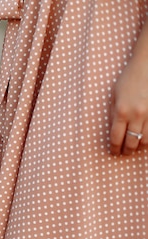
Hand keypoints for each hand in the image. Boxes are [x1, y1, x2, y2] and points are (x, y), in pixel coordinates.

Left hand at [108, 34, 147, 154]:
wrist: (147, 65)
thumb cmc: (129, 79)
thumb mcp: (114, 96)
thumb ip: (114, 113)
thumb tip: (114, 131)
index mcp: (122, 111)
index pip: (116, 137)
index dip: (114, 148)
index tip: (114, 152)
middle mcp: (137, 114)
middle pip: (132, 142)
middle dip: (127, 150)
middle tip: (124, 153)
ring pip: (147, 140)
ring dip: (140, 147)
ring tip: (135, 148)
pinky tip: (146, 140)